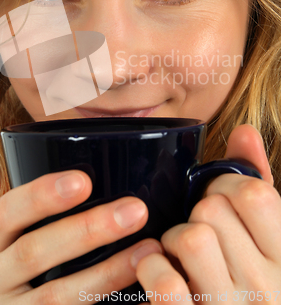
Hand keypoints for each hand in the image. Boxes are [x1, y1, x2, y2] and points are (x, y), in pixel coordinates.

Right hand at [0, 171, 161, 303]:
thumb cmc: (13, 273)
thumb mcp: (11, 245)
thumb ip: (40, 222)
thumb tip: (96, 180)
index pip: (6, 213)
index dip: (41, 196)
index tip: (83, 181)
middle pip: (33, 252)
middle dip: (87, 230)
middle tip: (135, 210)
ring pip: (55, 296)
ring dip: (106, 273)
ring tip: (146, 252)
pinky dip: (100, 303)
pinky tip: (134, 293)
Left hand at [135, 125, 280, 303]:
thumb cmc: (251, 288)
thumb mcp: (268, 240)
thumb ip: (259, 183)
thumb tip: (244, 130)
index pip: (254, 193)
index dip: (225, 187)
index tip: (219, 200)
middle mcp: (267, 287)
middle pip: (212, 210)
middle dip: (197, 213)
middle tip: (200, 233)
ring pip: (189, 236)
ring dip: (173, 240)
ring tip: (182, 257)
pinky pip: (163, 278)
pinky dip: (152, 269)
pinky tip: (160, 274)